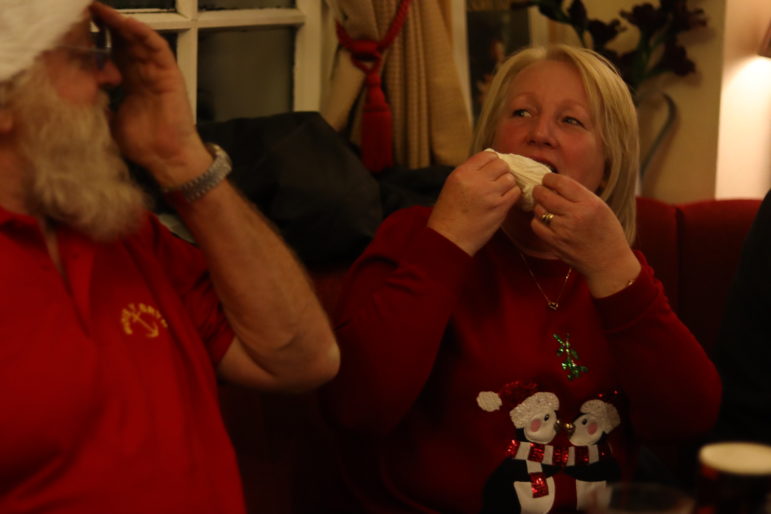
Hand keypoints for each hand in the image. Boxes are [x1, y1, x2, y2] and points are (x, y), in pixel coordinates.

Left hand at [91, 2, 209, 185]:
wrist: (165, 158)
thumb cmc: (143, 145)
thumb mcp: (109, 121)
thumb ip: (97, 105)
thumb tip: (73, 98)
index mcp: (131, 83)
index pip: (114, 53)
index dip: (97, 38)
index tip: (77, 26)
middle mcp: (145, 74)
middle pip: (125, 42)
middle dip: (107, 24)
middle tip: (86, 9)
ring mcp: (158, 74)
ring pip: (140, 41)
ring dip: (122, 24)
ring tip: (102, 10)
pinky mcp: (171, 76)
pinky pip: (159, 50)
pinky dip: (145, 35)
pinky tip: (129, 24)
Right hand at [427, 151, 519, 255]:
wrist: (449, 238)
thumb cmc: (447, 214)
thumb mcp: (452, 185)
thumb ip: (470, 174)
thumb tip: (490, 165)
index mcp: (462, 172)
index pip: (487, 155)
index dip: (492, 162)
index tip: (491, 171)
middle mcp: (476, 179)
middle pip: (502, 164)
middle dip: (501, 172)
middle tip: (496, 183)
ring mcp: (490, 193)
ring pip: (510, 178)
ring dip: (507, 185)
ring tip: (498, 194)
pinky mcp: (500, 207)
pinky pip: (515, 193)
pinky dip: (511, 196)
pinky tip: (503, 202)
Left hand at [531, 173, 639, 296]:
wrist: (609, 263)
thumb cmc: (607, 232)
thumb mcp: (600, 207)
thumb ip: (579, 195)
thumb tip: (555, 183)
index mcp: (589, 203)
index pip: (561, 182)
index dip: (549, 178)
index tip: (547, 179)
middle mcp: (575, 215)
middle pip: (544, 194)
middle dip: (539, 190)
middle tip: (540, 191)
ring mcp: (563, 230)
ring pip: (538, 209)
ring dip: (539, 206)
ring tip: (546, 207)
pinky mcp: (555, 243)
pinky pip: (536, 225)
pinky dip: (537, 220)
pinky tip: (545, 221)